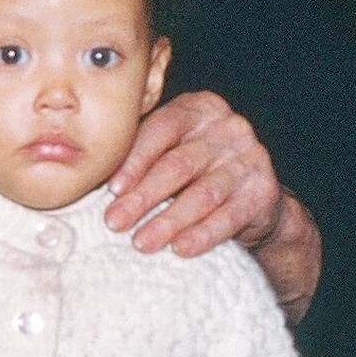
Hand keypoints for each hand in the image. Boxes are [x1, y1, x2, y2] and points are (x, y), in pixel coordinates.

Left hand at [103, 92, 319, 307]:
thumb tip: (91, 174)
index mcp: (201, 108)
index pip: (162, 129)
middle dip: (143, 196)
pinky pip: (229, 217)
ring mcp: (251, 158)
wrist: (254, 198)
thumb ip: (141, 152)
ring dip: (168, 221)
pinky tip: (179, 249)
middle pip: (179, 164)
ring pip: (202, 193)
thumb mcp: (172, 151)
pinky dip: (202, 235)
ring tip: (141, 242)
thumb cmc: (197, 171)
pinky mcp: (264, 191)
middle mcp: (230, 127)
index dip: (135, 160)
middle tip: (115, 222)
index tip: (111, 189)